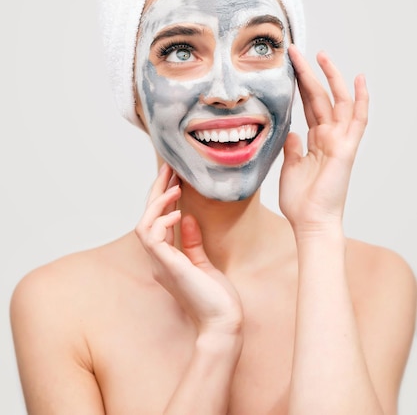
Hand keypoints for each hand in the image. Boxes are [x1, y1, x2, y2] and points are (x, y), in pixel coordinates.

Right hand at [135, 163, 242, 335]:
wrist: (223, 323)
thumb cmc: (216, 299)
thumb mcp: (203, 262)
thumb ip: (191, 241)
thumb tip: (185, 216)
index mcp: (166, 258)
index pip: (157, 220)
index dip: (163, 197)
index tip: (174, 177)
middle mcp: (158, 259)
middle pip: (147, 217)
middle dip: (157, 191)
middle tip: (169, 167)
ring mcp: (160, 263)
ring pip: (144, 224)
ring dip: (158, 202)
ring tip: (175, 186)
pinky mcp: (167, 266)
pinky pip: (152, 237)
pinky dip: (161, 220)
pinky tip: (177, 211)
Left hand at [279, 45, 368, 234]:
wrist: (310, 222)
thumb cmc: (301, 201)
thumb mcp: (290, 168)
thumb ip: (292, 148)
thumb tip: (291, 133)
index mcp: (315, 141)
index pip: (308, 105)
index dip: (299, 85)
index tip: (288, 66)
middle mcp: (329, 136)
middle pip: (319, 97)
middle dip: (308, 73)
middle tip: (296, 51)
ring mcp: (340, 141)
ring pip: (338, 101)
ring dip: (331, 77)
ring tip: (321, 55)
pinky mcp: (347, 148)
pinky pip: (358, 120)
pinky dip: (361, 99)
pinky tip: (359, 79)